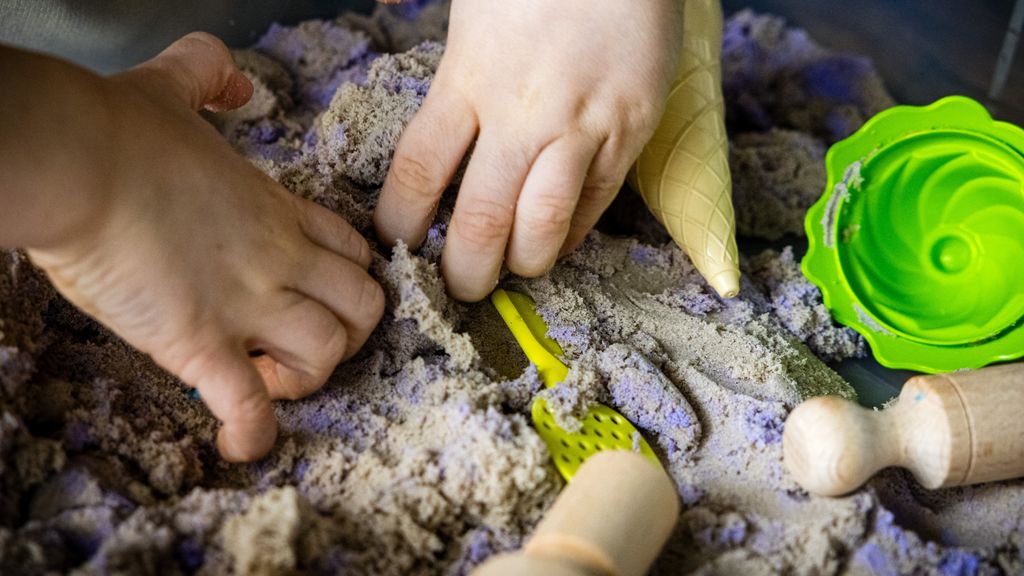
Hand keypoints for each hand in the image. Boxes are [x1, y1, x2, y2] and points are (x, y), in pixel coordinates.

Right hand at [25, 33, 384, 461]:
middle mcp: (280, 257)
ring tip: (269, 380)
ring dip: (308, 378)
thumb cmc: (118, 128)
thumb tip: (230, 80)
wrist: (77, 161)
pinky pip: (248, 402)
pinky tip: (243, 445)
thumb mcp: (173, 85)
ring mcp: (248, 301)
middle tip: (301, 342)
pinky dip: (254, 432)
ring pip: (326, 354)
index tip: (318, 294)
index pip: (355, 253)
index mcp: (279, 209)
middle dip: (348, 333)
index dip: (351, 280)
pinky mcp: (202, 341)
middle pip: (364, 308)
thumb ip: (206, 74)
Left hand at [374, 0, 682, 300]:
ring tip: (512, 270)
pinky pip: (596, 204)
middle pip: (481, 221)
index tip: (399, 245)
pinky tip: (556, 239)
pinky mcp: (630, 131)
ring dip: (523, 263)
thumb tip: (400, 37)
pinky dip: (572, 234)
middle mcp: (520, 114)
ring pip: (544, 226)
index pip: (418, 174)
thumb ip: (441, 50)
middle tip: (460, 285)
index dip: (401, 224)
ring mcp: (581, 126)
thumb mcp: (471, 5)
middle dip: (465, 271)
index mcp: (468, 80)